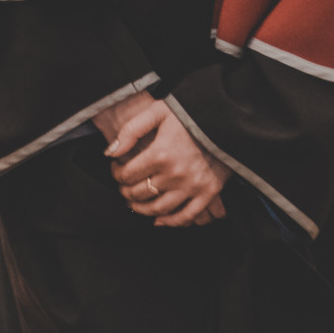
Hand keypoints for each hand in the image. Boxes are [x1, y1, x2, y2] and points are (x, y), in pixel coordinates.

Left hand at [103, 97, 229, 226]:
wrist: (223, 120)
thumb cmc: (188, 114)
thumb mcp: (157, 112)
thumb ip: (131, 130)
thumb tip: (110, 153)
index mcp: (160, 153)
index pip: (128, 174)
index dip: (117, 173)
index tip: (117, 170)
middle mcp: (175, 174)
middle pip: (140, 193)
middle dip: (126, 191)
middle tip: (124, 187)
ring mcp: (192, 186)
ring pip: (159, 209)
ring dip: (142, 209)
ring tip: (136, 204)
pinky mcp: (208, 192)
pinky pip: (186, 216)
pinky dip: (170, 222)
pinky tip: (159, 220)